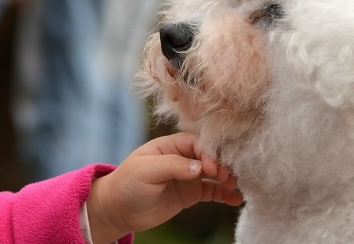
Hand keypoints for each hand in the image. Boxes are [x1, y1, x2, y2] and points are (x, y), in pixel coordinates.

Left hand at [85, 132, 242, 242]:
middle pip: (210, 155)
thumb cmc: (127, 183)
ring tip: (235, 187)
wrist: (118, 209)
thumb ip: (172, 166)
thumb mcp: (145, 170)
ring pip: (214, 173)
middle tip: (229, 177)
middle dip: (222, 164)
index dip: (208, 153)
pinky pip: (212, 191)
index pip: (197, 142)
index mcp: (169, 145)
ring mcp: (187, 176)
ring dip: (227, 178)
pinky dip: (224, 194)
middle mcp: (181, 158)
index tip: (212, 168)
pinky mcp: (190, 193)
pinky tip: (236, 199)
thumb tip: (199, 168)